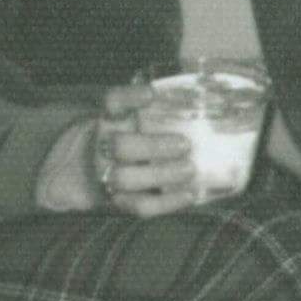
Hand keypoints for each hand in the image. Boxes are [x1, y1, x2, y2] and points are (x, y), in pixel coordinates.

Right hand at [89, 84, 199, 218]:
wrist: (95, 169)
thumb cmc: (130, 134)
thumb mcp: (135, 116)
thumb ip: (162, 107)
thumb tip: (205, 94)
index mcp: (110, 119)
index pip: (112, 103)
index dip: (129, 98)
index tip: (151, 94)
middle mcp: (103, 146)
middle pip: (120, 146)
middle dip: (153, 146)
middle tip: (186, 144)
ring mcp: (107, 176)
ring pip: (125, 178)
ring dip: (161, 174)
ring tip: (190, 169)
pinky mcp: (119, 201)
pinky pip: (139, 206)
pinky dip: (167, 202)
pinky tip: (190, 194)